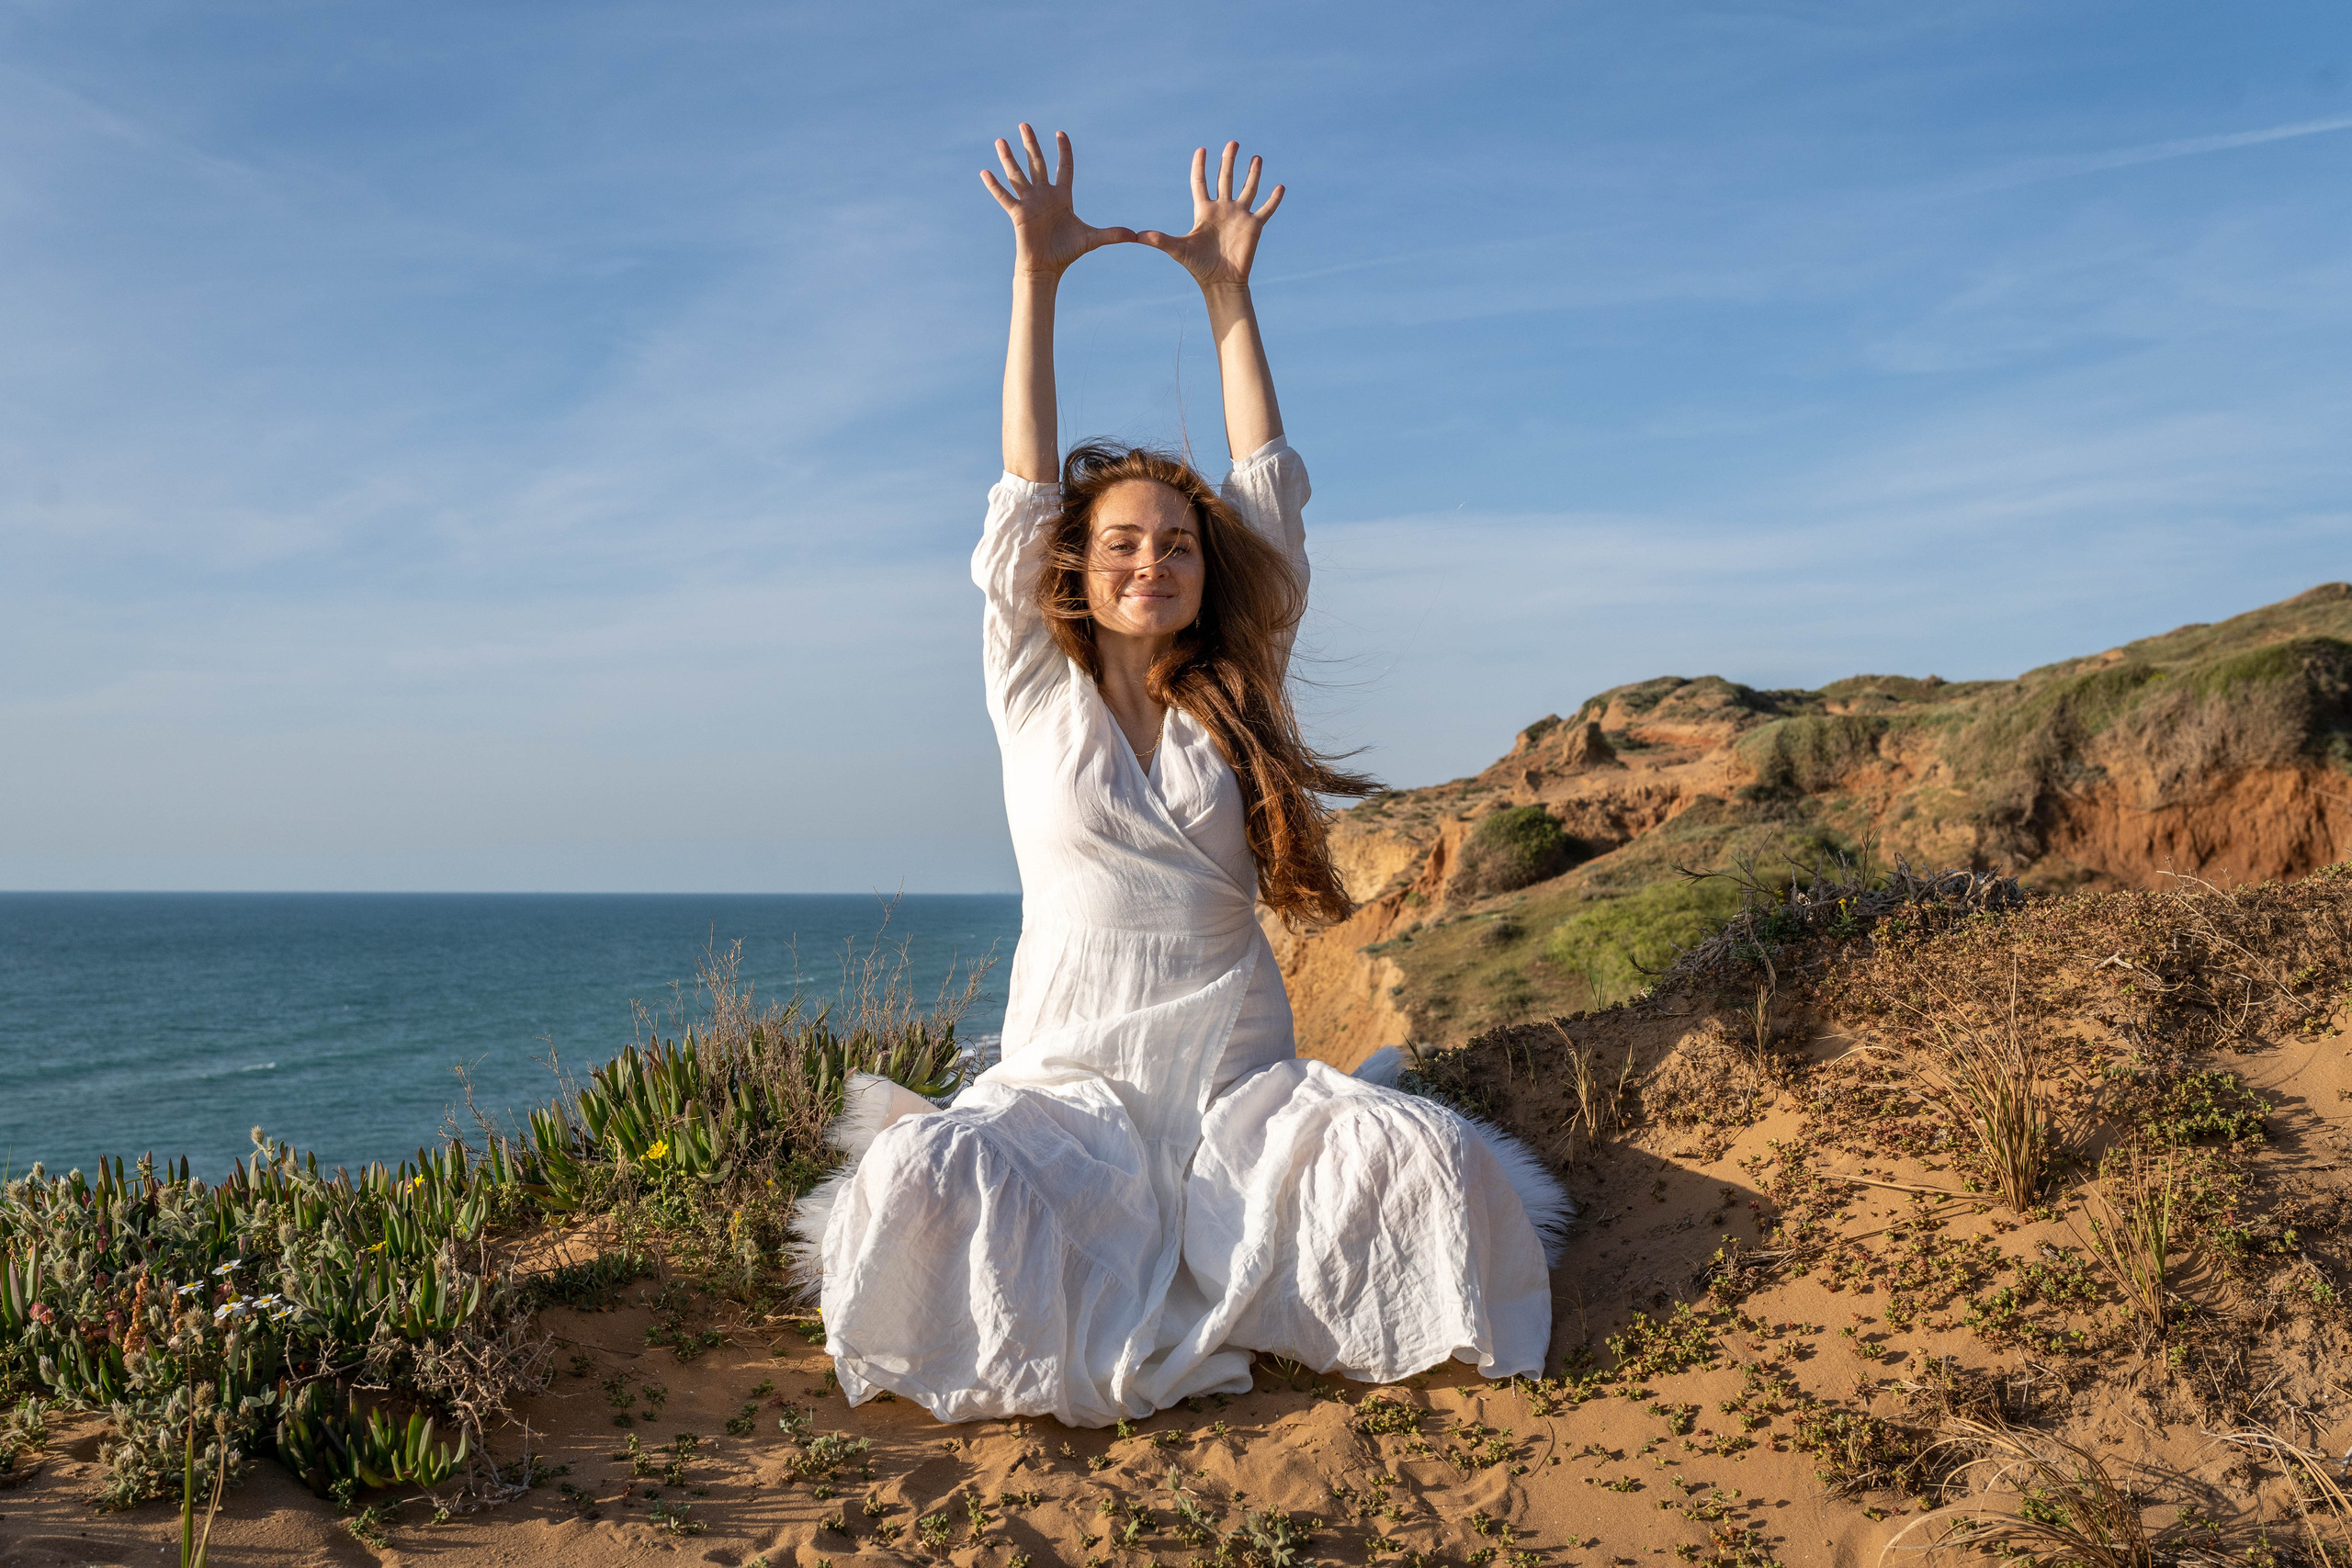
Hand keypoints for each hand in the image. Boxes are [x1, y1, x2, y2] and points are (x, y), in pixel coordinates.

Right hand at [981, 125, 1134, 278]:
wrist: (1047, 268)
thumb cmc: (1066, 253)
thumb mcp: (1092, 240)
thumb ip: (1112, 234)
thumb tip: (1134, 235)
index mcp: (1062, 197)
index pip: (1063, 167)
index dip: (1063, 150)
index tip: (1060, 133)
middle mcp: (1043, 195)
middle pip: (1036, 163)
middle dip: (1031, 144)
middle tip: (1024, 124)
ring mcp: (1029, 203)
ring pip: (1017, 175)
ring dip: (1008, 158)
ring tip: (1000, 140)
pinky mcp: (1018, 214)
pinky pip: (1004, 197)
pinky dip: (994, 186)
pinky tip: (985, 172)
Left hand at [1138, 142, 1284, 292]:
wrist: (1221, 282)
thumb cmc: (1198, 267)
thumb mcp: (1178, 250)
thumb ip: (1160, 240)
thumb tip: (1138, 236)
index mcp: (1204, 211)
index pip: (1201, 183)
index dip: (1200, 166)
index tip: (1201, 150)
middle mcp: (1223, 209)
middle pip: (1225, 179)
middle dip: (1229, 161)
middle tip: (1233, 143)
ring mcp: (1239, 216)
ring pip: (1247, 189)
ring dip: (1252, 173)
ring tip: (1256, 157)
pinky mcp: (1254, 226)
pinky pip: (1266, 209)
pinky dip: (1273, 199)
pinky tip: (1280, 187)